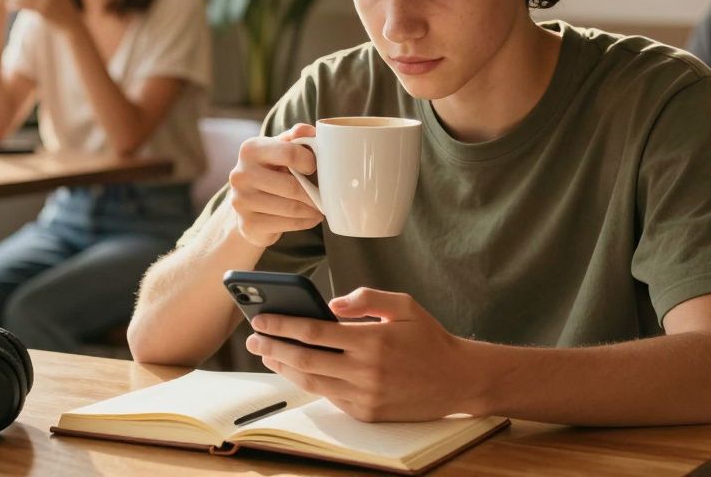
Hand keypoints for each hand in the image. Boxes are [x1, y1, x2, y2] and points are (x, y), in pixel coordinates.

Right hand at [227, 124, 324, 247]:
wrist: (248, 203)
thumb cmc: (271, 170)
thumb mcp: (281, 148)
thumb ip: (296, 137)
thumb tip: (310, 130)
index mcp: (250, 149)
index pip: (289, 153)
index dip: (309, 161)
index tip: (313, 168)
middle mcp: (240, 174)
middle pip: (291, 186)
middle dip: (314, 193)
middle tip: (325, 195)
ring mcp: (241, 201)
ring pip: (291, 208)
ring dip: (312, 209)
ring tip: (320, 207)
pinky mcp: (247, 224)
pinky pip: (287, 225)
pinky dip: (305, 222)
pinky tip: (310, 217)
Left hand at [246, 288, 471, 421]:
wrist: (457, 380)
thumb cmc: (428, 338)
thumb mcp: (403, 305)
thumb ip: (366, 298)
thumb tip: (331, 304)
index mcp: (372, 340)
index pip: (314, 332)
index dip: (283, 325)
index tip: (261, 318)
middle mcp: (365, 371)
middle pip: (304, 360)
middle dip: (272, 346)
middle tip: (253, 337)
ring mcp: (364, 396)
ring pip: (311, 382)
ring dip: (284, 367)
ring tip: (267, 352)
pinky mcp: (366, 413)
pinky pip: (328, 396)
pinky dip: (308, 381)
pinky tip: (295, 369)